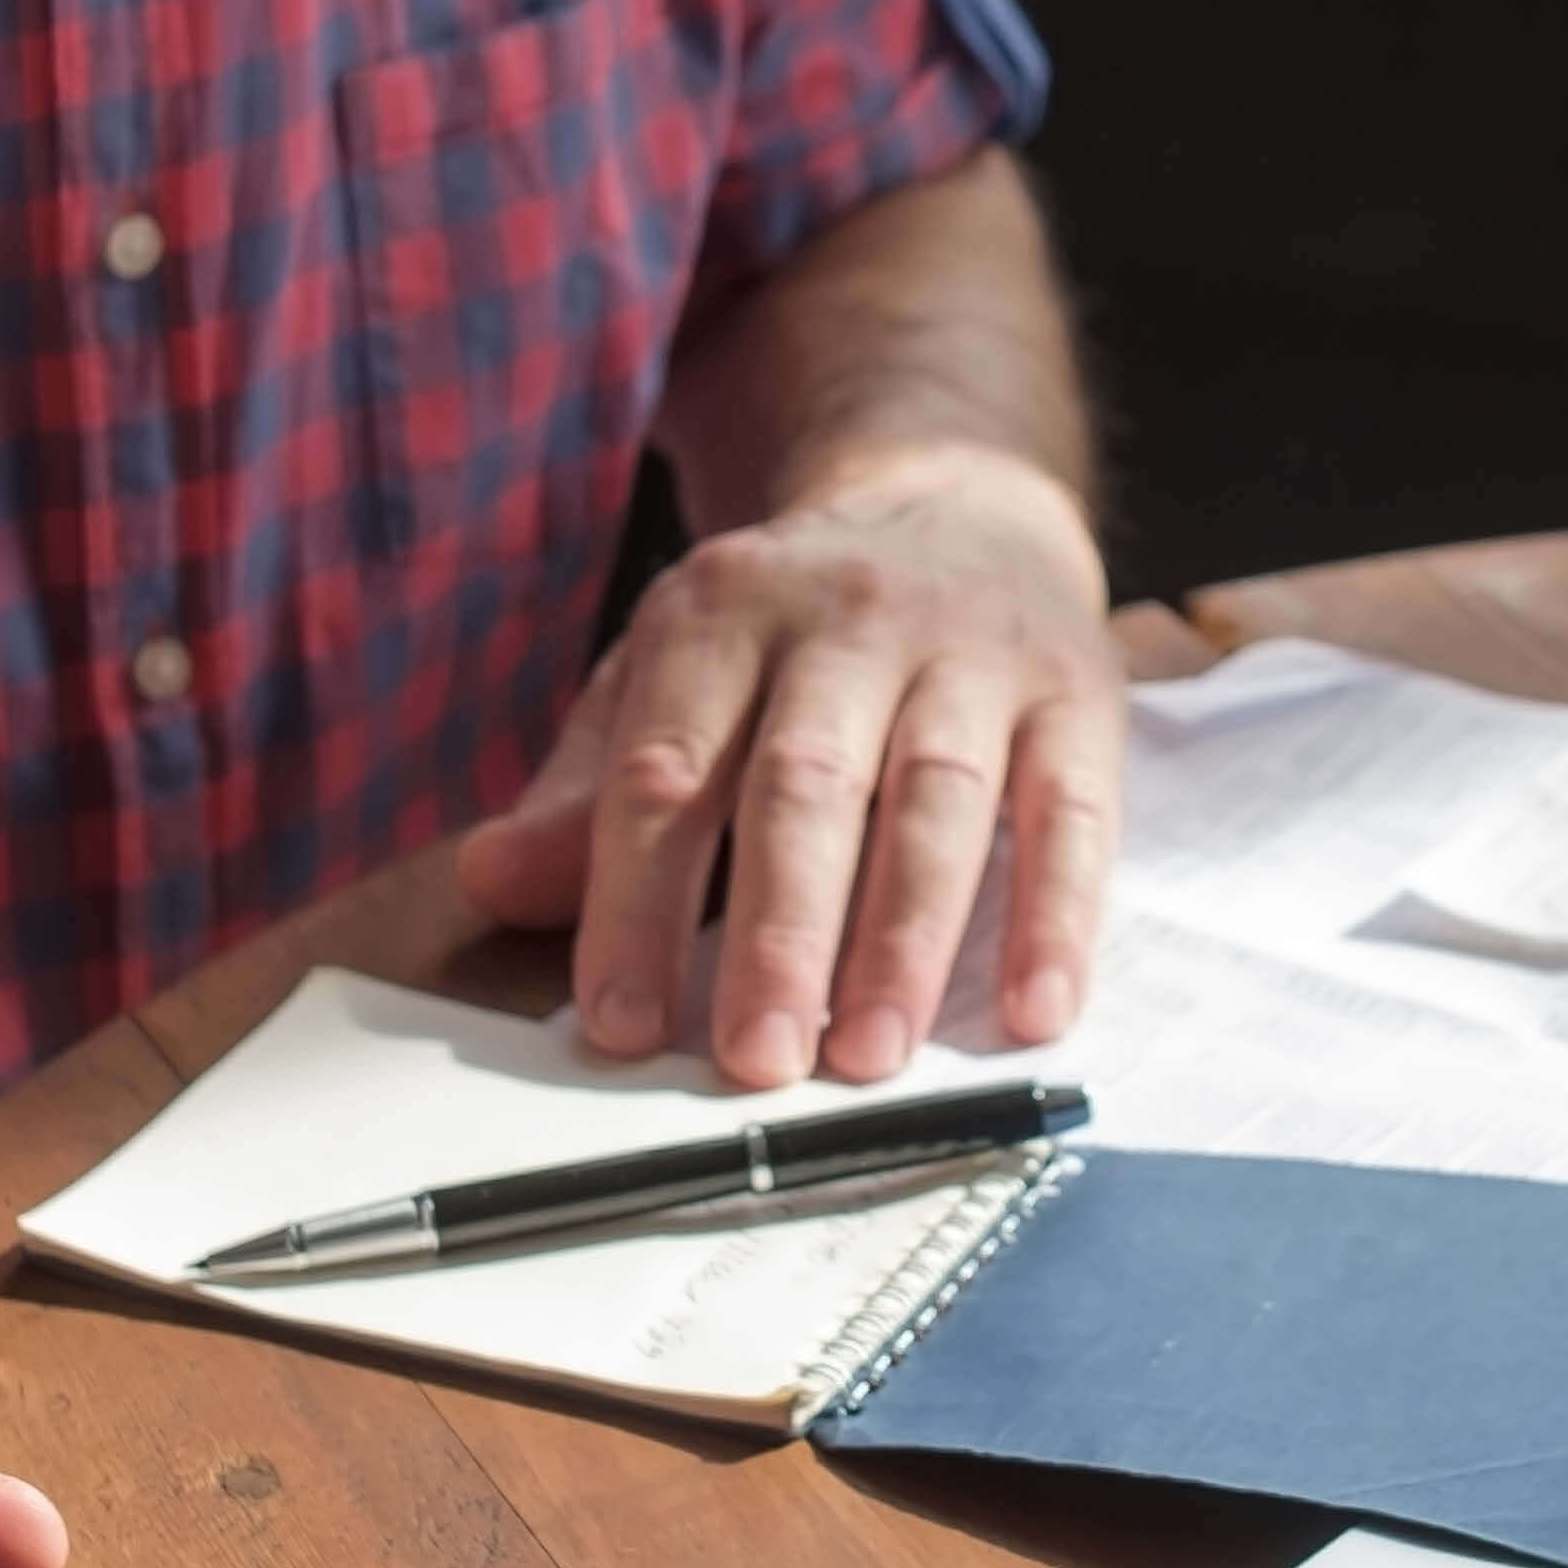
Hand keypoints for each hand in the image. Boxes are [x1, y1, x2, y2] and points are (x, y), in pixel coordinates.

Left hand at [458, 445, 1122, 1086]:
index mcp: (722, 612)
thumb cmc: (794, 636)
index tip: (621, 1024)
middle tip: (756, 1060)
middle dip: (777, 932)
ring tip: (869, 1057)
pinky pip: (1072, 812)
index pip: (666, 770)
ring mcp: (973, 650)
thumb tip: (489, 884)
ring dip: (903, 941)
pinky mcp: (1078, 692)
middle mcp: (849, 618)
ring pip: (936, 801)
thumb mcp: (673, 677)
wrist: (964, 507)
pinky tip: (1033, 1013)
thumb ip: (588, 791)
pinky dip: (1057, 917)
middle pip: (804, 785)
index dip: (635, 902)